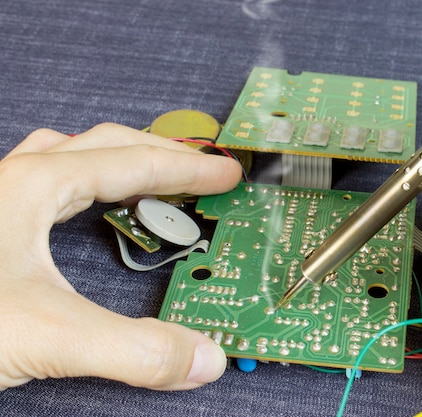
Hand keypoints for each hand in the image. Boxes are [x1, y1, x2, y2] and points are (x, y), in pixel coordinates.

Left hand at [0, 123, 240, 389]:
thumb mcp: (45, 336)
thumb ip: (133, 351)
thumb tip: (203, 358)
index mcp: (33, 186)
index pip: (134, 164)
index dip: (188, 168)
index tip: (225, 173)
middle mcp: (14, 181)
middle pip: (105, 144)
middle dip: (162, 154)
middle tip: (202, 169)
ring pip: (70, 155)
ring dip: (119, 159)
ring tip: (151, 176)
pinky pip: (46, 179)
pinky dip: (83, 183)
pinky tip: (83, 208)